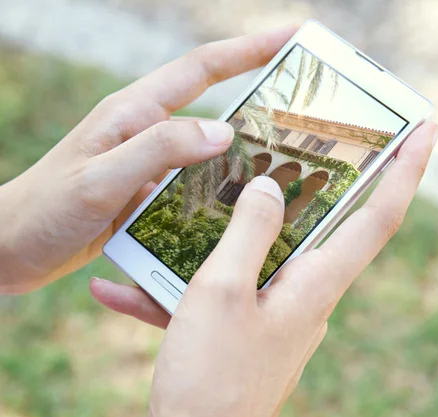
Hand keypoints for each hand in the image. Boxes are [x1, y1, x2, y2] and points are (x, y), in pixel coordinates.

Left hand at [0, 25, 297, 294]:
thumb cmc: (44, 210)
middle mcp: (142, 135)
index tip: (289, 38)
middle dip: (255, 102)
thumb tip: (223, 131)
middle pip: (210, 108)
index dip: (246, 51)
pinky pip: (190, 188)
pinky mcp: (142, 197)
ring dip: (240, 157)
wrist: (10, 248)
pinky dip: (216, 194)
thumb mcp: (100, 178)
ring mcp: (144, 167)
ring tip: (283, 168)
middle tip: (301, 113)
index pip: (199, 70)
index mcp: (132, 115)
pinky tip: (237, 212)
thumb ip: (158, 150)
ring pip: (204, 155)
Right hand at [89, 123, 437, 416]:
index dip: (404, 170)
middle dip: (300, 189)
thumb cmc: (210, 379)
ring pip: (251, 265)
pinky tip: (120, 291)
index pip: (377, 217)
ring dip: (213, 245)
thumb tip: (272, 188)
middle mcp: (304, 303)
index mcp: (314, 287)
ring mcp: (273, 324)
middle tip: (282, 148)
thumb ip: (250, 232)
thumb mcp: (223, 292)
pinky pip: (216, 302)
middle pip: (314, 232)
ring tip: (169, 222)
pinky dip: (177, 293)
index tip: (424, 128)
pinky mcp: (244, 343)